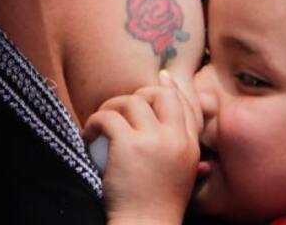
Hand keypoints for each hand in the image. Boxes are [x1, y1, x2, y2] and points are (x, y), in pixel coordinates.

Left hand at [82, 72, 200, 224]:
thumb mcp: (183, 178)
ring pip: (132, 101)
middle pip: (160, 95)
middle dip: (140, 93)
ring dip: (111, 107)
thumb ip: (186, 157)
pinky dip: (94, 122)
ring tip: (100, 123)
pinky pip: (108, 117)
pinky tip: (90, 134)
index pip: (185, 104)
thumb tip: (195, 153)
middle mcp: (175, 138)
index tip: (162, 77)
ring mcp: (153, 140)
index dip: (172, 88)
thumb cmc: (158, 207)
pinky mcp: (128, 145)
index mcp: (190, 146)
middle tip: (121, 107)